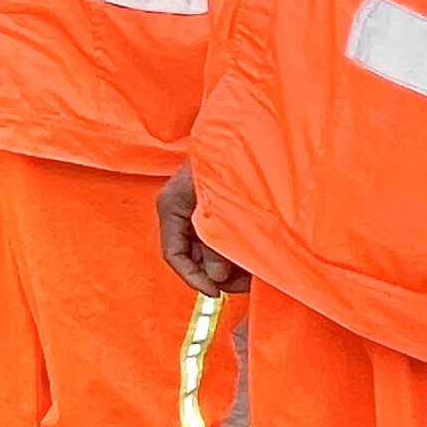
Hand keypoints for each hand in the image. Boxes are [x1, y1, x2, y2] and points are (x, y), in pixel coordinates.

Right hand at [155, 167, 245, 296]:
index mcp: (171, 206)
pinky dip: (236, 249)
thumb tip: (217, 276)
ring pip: (209, 249)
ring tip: (255, 268)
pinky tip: (256, 253)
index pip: (174, 254)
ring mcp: (198, 209)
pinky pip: (221, 237)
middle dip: (218, 273)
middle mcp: (181, 210)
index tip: (216, 294)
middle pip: (193, 255)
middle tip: (246, 282)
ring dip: (230, 263)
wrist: (249, 132)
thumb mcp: (219, 208)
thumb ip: (215, 244)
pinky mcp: (217, 207)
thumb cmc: (231, 162)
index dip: (194, 279)